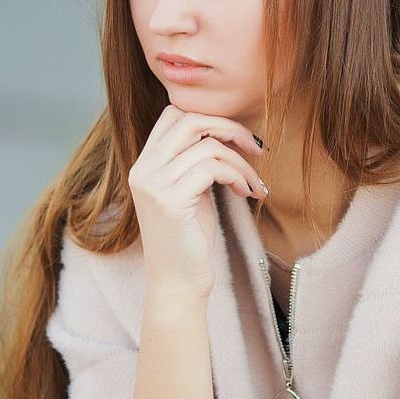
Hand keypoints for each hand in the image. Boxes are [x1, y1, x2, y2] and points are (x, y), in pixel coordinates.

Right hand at [129, 104, 267, 297]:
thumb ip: (195, 161)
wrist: (177, 283)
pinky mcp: (170, 200)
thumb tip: (226, 130)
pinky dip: (239, 176)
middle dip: (230, 128)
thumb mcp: (190, 191)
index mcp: (145, 164)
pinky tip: (248, 193)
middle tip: (255, 148)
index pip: (173, 114)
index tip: (237, 138)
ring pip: (208, 145)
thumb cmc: (189, 239)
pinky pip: (213, 168)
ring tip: (254, 184)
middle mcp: (143, 169)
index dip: (210, 117)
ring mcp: (153, 184)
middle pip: (189, 120)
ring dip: (241, 162)